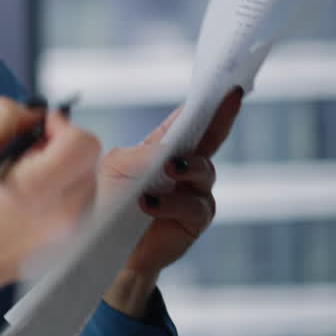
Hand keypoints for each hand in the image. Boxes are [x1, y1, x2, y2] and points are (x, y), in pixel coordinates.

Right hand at [0, 97, 99, 335]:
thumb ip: (2, 116)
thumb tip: (33, 113)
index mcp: (36, 191)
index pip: (82, 144)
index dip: (63, 125)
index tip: (44, 125)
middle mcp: (63, 215)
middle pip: (89, 157)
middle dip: (62, 144)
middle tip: (31, 150)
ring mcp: (72, 231)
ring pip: (88, 176)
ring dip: (64, 165)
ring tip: (28, 176)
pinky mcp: (74, 239)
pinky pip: (82, 198)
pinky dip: (64, 187)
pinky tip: (34, 196)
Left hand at [98, 86, 244, 316]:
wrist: (105, 247)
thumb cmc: (107, 203)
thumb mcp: (115, 168)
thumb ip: (140, 154)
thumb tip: (166, 154)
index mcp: (161, 148)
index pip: (188, 121)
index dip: (211, 104)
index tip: (230, 88)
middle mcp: (183, 167)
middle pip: (210, 139)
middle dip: (219, 121)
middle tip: (220, 108)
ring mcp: (192, 193)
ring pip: (204, 171)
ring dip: (187, 167)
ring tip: (168, 169)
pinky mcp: (194, 219)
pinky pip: (194, 205)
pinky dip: (171, 203)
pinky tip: (149, 203)